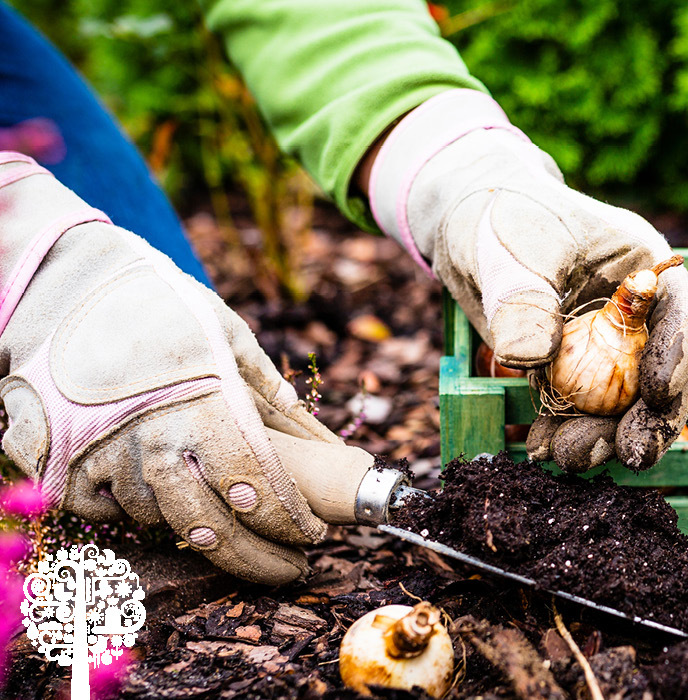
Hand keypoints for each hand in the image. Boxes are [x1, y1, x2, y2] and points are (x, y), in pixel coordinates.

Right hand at [0, 154, 364, 584]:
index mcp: (206, 409)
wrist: (68, 288)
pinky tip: (158, 509)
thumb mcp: (227, 333)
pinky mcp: (62, 463)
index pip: (258, 488)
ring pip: (157, 522)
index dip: (289, 520)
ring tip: (231, 533)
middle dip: (257, 557)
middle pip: (212, 527)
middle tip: (289, 568)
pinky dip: (128, 515)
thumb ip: (265, 386)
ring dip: (198, 533)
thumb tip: (309, 424)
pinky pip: (101, 512)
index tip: (313, 534)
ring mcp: (104, 456)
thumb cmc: (161, 308)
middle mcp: (155, 441)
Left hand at [364, 90, 687, 471]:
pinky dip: (563, 433)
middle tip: (632, 454)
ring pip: (622, 404)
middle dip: (649, 419)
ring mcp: (606, 348)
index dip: (678, 355)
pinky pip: (578, 412)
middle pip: (661, 373)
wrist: (466, 224)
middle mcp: (636, 315)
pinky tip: (541, 449)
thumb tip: (529, 357)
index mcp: (643, 268)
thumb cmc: (502, 215)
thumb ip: (524, 300)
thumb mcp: (513, 248)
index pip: (679, 313)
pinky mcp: (572, 373)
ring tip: (568, 456)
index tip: (658, 393)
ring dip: (602, 437)